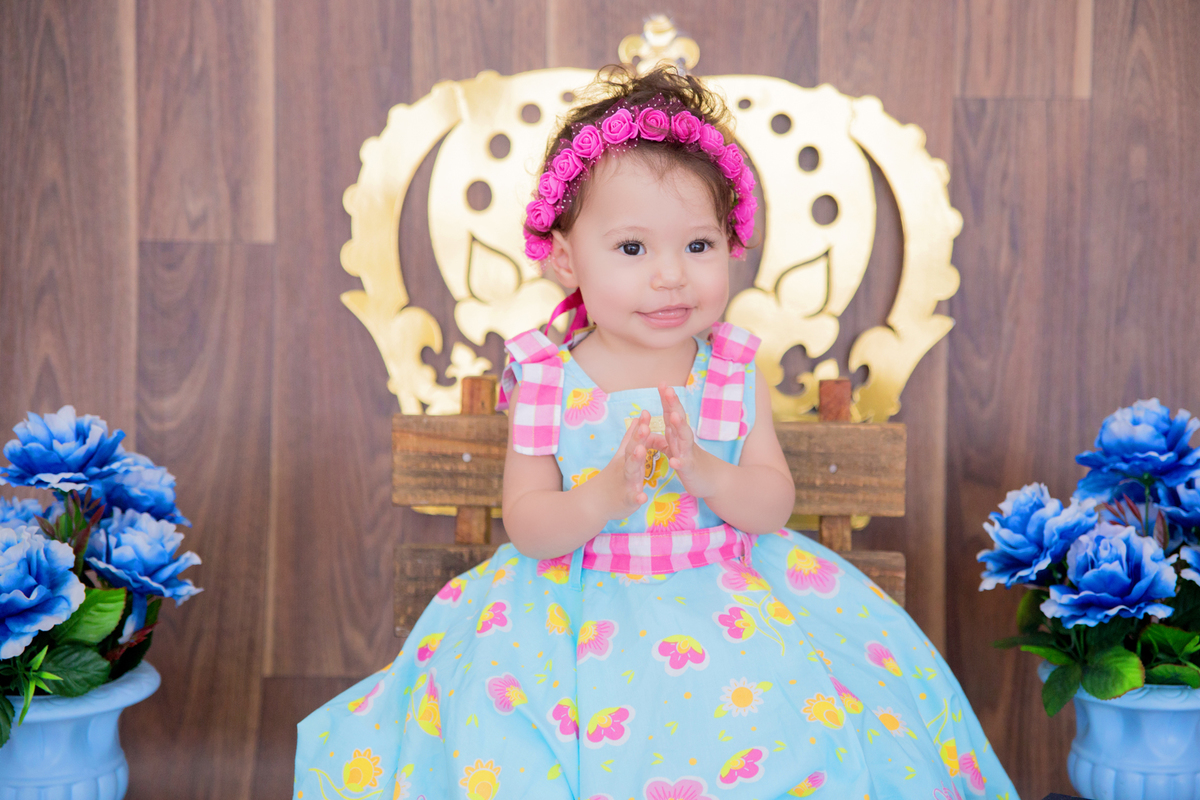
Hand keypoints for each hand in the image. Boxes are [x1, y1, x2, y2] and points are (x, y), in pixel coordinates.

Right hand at [596, 409, 656, 520]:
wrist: (595, 502)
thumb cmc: (613, 477)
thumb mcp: (622, 455)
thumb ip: (630, 437)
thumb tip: (637, 418)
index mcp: (628, 457)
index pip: (635, 439)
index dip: (641, 427)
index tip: (646, 412)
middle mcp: (626, 467)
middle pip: (632, 452)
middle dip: (638, 440)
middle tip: (645, 428)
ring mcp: (626, 483)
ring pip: (631, 471)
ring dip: (635, 461)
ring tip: (641, 450)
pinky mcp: (627, 501)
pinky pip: (632, 499)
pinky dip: (637, 498)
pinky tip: (643, 497)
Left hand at [659, 383, 715, 497]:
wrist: (715, 482)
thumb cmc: (692, 463)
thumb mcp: (676, 448)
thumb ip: (665, 436)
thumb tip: (656, 424)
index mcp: (678, 435)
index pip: (672, 413)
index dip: (667, 399)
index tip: (662, 382)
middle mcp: (684, 441)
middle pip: (678, 419)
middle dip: (673, 404)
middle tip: (668, 389)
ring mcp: (688, 454)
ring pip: (684, 438)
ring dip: (679, 426)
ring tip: (673, 415)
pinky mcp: (690, 470)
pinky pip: (684, 466)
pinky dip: (679, 462)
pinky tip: (673, 461)